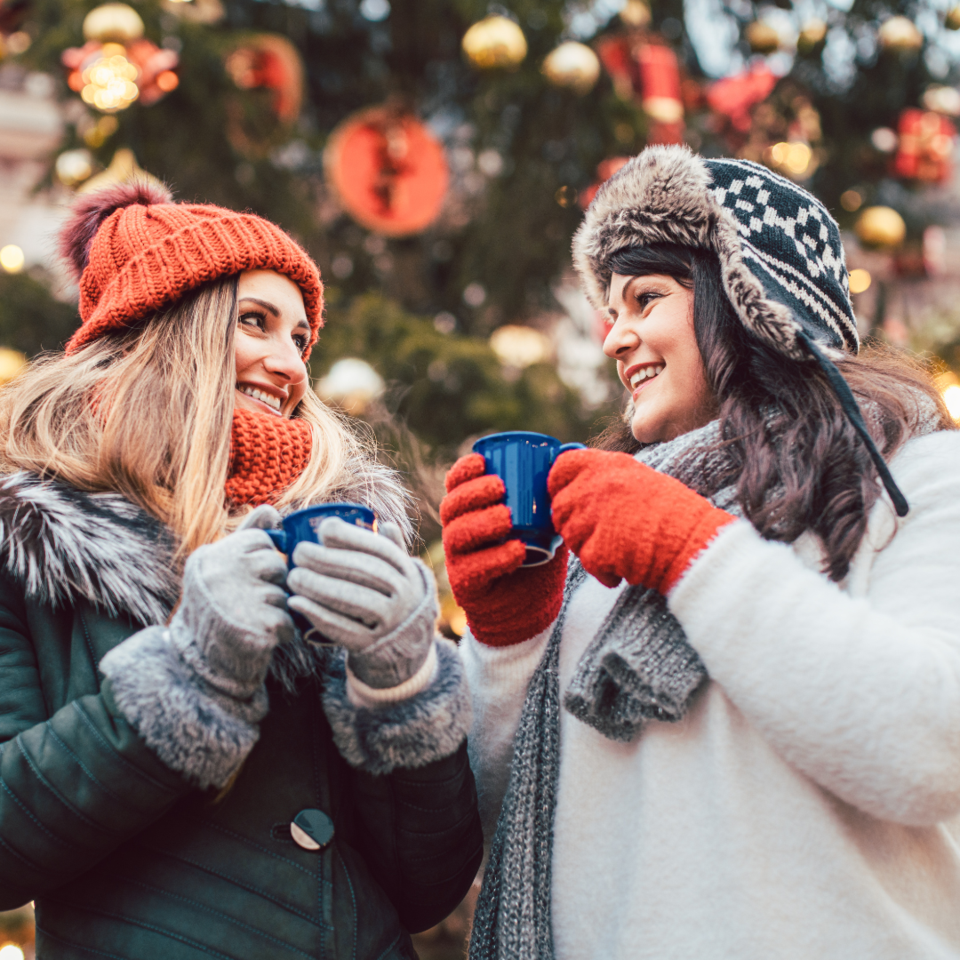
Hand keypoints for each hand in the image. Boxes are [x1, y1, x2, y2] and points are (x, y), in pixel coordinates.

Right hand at [170, 515, 294, 700]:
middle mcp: (220, 573)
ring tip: (250, 620)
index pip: (261, 539)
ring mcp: (237, 600)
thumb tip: (272, 510)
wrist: (198, 665)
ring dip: (275, 610)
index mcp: (211, 556)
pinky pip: (288, 621)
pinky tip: (260, 637)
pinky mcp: (256, 627)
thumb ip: (247, 536)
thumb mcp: (222, 567)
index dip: (263, 560)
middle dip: (272, 584)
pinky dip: (281, 632)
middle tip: (249, 602)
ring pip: (283, 594)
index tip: (246, 578)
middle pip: (276, 565)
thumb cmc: (216, 609)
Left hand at [286, 518, 436, 688]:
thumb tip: (384, 523)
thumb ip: (392, 550)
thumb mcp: (401, 576)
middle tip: (298, 553)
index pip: (380, 550)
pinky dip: (317, 615)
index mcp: (408, 572)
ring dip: (319, 586)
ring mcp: (391, 623)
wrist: (407, 649)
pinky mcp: (372, 646)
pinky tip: (296, 603)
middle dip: (328, 560)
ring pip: (354, 600)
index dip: (352, 537)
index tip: (323, 529)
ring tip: (293, 577)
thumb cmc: (394, 601)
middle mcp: (405, 596)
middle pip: (365, 573)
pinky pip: (343, 629)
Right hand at [441, 453, 566, 646]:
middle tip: (500, 487)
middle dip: (472, 493)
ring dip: (482, 523)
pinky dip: (496, 558)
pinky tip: (517, 550)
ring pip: (458, 535)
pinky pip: (474, 569)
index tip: (483, 461)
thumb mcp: (545, 521)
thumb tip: (571, 452)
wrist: (531, 606)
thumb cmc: (536, 555)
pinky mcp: (467, 586)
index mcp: (470, 511)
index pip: (455, 485)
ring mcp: (459, 560)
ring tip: (508, 518)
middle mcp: (458, 532)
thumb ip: (551, 493)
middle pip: (451, 507)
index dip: (463, 471)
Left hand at [548, 448, 734, 593]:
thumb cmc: (675, 513)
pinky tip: (625, 567)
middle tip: (599, 535)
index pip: (561, 467)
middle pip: (560, 507)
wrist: (695, 543)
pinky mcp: (597, 548)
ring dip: (588, 548)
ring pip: (570, 537)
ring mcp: (593, 517)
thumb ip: (606, 479)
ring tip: (619, 550)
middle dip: (573, 524)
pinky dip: (604, 571)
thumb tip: (578, 488)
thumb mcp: (639, 479)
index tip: (566, 496)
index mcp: (607, 465)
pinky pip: (587, 562)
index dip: (558, 485)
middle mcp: (596, 486)